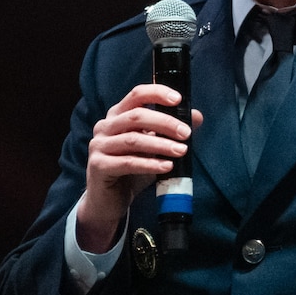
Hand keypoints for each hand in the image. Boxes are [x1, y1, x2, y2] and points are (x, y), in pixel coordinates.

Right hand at [76, 84, 203, 251]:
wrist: (108, 201)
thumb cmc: (132, 171)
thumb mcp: (154, 149)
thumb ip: (170, 132)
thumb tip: (196, 116)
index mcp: (117, 115)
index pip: (136, 95)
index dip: (157, 93)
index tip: (179, 100)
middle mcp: (105, 126)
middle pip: (136, 117)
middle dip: (165, 123)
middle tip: (186, 133)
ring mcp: (99, 146)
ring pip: (133, 140)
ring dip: (160, 144)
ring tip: (181, 151)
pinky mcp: (98, 166)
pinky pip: (127, 163)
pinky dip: (150, 164)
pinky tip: (167, 167)